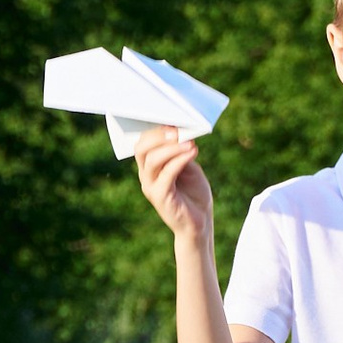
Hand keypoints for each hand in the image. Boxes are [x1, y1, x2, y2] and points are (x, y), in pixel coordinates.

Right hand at [135, 126, 214, 244]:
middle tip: (176, 130)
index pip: (143, 143)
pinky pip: (166, 175)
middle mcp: (146, 176)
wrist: (200, 223)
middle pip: (142, 149)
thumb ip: (181, 151)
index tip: (171, 118)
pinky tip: (192, 152)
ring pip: (152, 161)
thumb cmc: (194, 194)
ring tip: (190, 142)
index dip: (154, 129)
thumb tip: (182, 131)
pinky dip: (179, 160)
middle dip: (158, 137)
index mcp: (150, 167)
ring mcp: (151, 187)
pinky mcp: (161, 198)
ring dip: (172, 148)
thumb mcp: (189, 166)